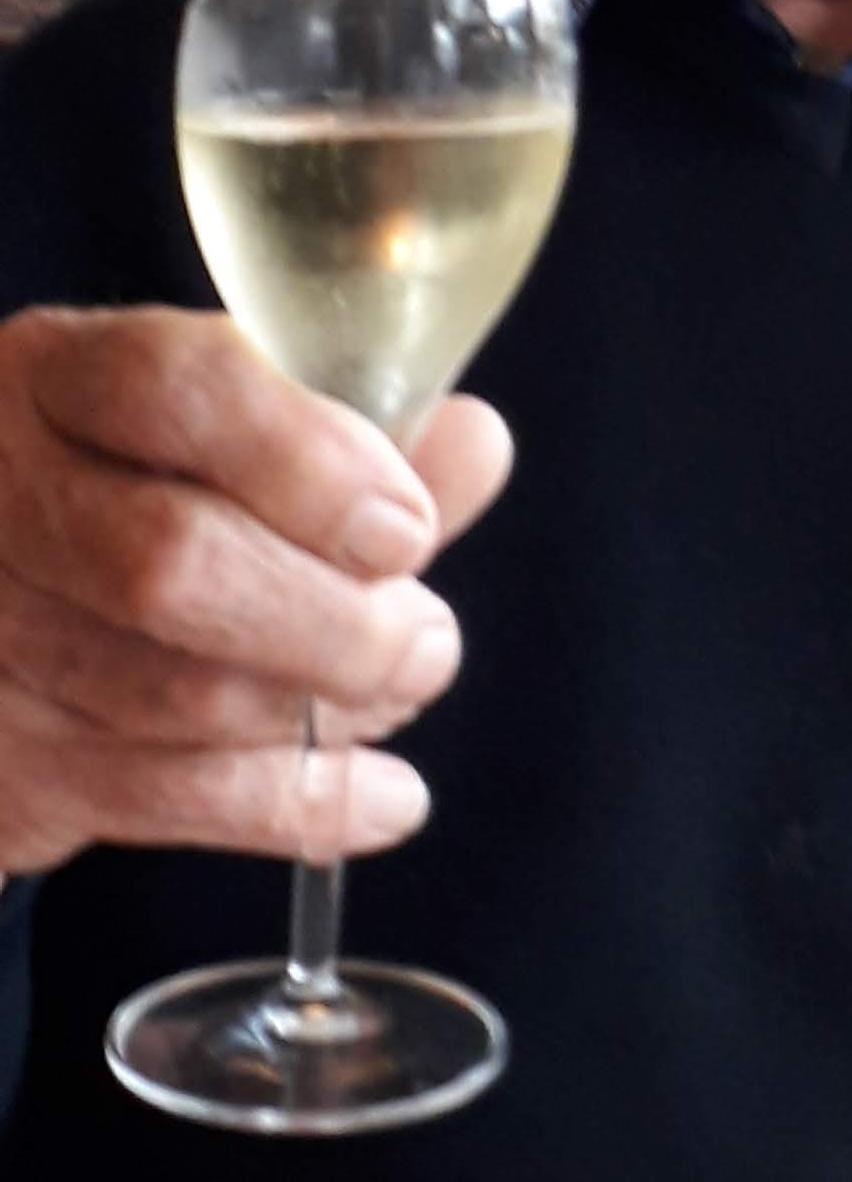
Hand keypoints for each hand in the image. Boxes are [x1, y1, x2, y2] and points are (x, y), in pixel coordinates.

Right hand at [0, 308, 511, 878]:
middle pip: (170, 563)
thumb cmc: (129, 498)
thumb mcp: (221, 438)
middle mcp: (0, 495)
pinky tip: (388, 796)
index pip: (172, 388)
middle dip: (336, 618)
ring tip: (403, 689)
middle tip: (425, 639)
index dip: (309, 460)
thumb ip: (350, 441)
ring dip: (329, 709)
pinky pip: (170, 799)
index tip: (408, 525)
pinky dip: (305, 804)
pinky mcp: (9, 764)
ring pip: (174, 693)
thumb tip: (474, 443)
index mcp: (54, 377)